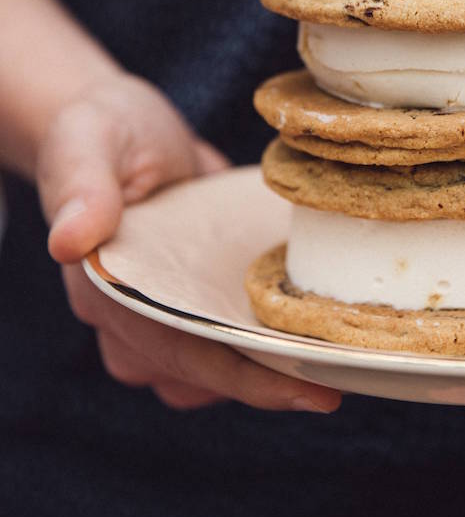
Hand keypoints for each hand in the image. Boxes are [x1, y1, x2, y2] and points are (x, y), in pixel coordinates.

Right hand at [40, 72, 340, 412]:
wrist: (121, 124)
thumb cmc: (99, 131)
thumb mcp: (86, 143)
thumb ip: (81, 189)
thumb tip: (69, 242)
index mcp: (105, 293)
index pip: (180, 355)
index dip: (247, 380)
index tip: (312, 393)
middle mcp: (132, 321)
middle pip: (210, 376)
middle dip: (275, 381)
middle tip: (343, 376)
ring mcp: (165, 318)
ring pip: (222, 371)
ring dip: (273, 364)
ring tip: (336, 349)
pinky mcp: (196, 302)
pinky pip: (233, 340)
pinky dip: (269, 336)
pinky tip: (312, 320)